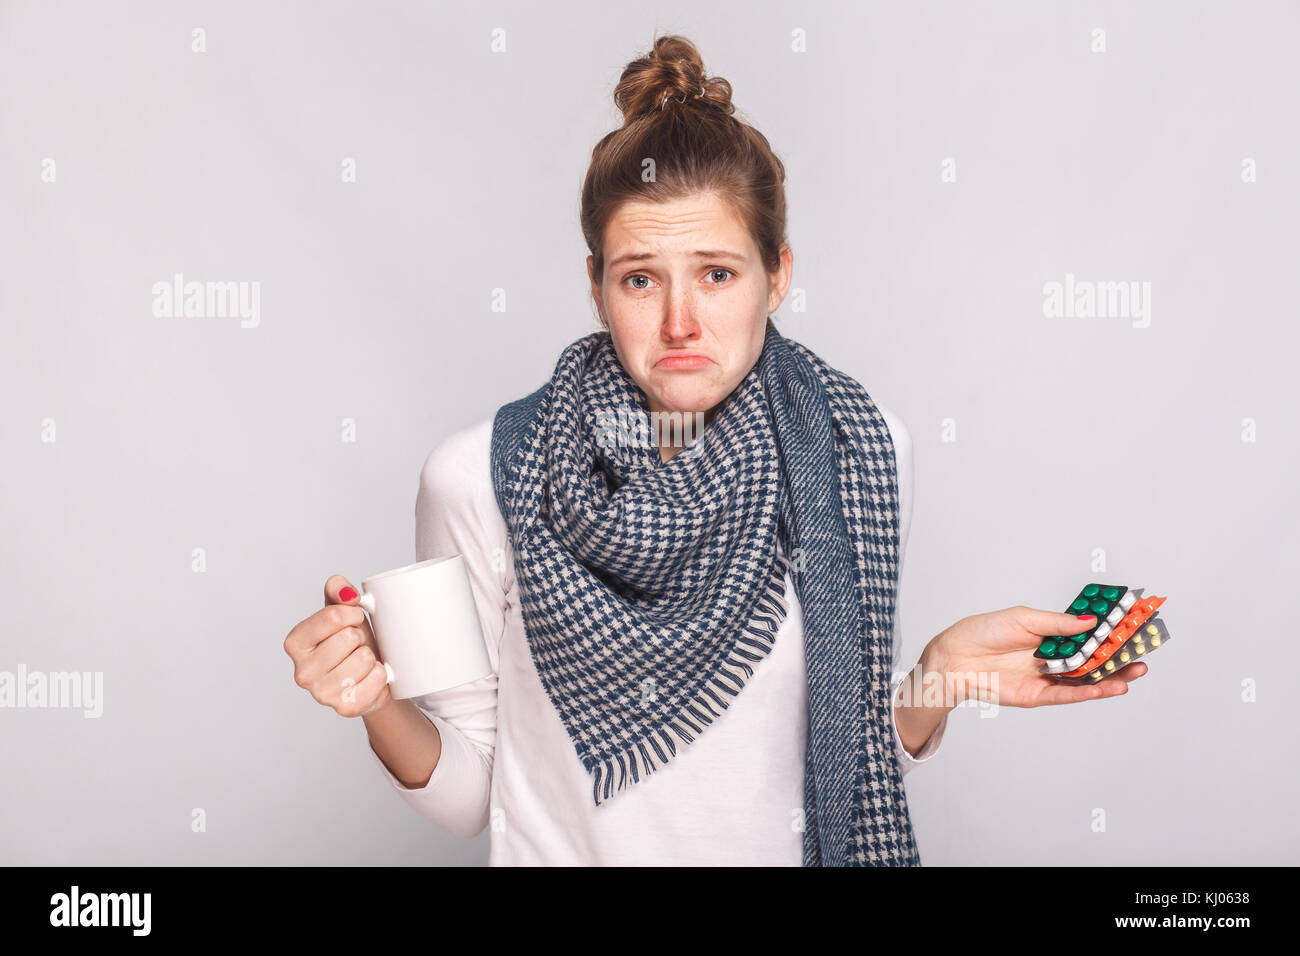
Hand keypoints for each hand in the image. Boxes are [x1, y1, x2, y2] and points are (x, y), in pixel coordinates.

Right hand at [283, 575, 392, 716]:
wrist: (373, 674)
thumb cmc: (354, 641)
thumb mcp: (344, 611)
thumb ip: (338, 590)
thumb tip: (344, 590)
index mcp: (296, 643)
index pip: (332, 616)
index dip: (352, 614)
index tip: (353, 620)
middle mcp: (302, 672)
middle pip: (349, 637)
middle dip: (360, 637)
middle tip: (357, 646)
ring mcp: (322, 693)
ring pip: (364, 658)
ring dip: (371, 656)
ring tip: (363, 662)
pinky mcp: (345, 708)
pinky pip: (377, 678)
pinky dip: (381, 675)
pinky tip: (370, 678)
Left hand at [927, 605, 1147, 707]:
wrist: (954, 658)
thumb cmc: (983, 632)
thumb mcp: (1023, 619)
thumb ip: (1058, 624)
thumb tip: (1091, 622)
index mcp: (1048, 634)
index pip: (1085, 634)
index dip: (1109, 631)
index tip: (1135, 626)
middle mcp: (1050, 656)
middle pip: (1091, 659)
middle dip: (1118, 657)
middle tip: (1143, 653)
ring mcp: (1046, 676)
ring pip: (1085, 679)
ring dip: (1111, 677)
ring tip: (1135, 671)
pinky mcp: (1037, 695)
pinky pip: (1068, 694)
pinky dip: (1089, 692)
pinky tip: (1108, 687)